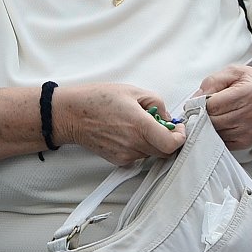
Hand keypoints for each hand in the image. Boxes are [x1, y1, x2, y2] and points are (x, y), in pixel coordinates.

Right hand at [59, 83, 185, 166]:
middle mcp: (134, 144)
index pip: (172, 144)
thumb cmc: (97, 100)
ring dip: (154, 141)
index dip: (180, 137)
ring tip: (139, 124)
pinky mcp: (118, 160)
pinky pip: (139, 156)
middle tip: (162, 123)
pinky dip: (141, 146)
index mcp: (140, 126)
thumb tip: (168, 117)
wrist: (70, 115)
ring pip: (152, 153)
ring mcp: (125, 155)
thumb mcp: (133, 91)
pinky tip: (128, 132)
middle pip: (165, 151)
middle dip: (169, 138)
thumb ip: (157, 104)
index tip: (178, 128)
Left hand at [196, 65, 251, 150]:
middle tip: (208, 107)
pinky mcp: (246, 142)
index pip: (212, 105)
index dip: (201, 102)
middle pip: (212, 121)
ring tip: (219, 114)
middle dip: (204, 114)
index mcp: (247, 94)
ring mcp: (249, 131)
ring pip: (214, 132)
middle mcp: (250, 115)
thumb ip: (212, 81)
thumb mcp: (234, 72)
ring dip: (210, 125)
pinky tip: (224, 123)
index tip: (200, 100)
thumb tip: (194, 98)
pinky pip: (221, 141)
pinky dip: (218, 133)